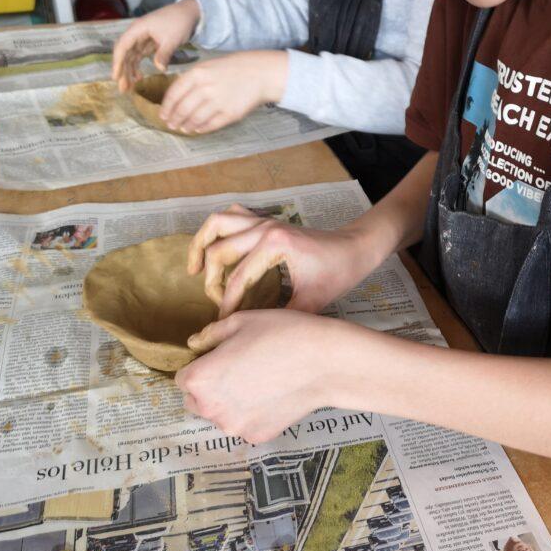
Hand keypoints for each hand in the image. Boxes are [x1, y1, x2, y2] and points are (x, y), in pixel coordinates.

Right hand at [112, 0, 200, 91]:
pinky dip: (137, 67)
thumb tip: (159, 69)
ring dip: (128, 71)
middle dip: (122, 71)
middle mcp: (137, 33)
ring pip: (131, 57)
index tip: (115, 77)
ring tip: (129, 87)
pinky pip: (139, 56)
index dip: (117, 62)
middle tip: (122, 88)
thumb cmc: (178, 22)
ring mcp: (142, 38)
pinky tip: (138, 78)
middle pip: (124, 53)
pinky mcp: (149, 43)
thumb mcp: (171, 39)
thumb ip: (163, 54)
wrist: (189, 13)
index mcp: (138, 29)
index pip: (122, 47)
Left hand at [159, 51, 287, 134]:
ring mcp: (218, 102)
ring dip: (186, 126)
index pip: (174, 94)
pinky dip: (202, 128)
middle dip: (174, 119)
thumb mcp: (208, 66)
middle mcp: (205, 88)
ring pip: (195, 119)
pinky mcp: (230, 113)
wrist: (259, 73)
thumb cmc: (232, 68)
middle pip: (182, 109)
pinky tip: (197, 129)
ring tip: (183, 128)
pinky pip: (211, 125)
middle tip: (171, 125)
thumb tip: (176, 98)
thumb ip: (191, 80)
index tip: (163, 115)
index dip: (166, 107)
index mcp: (197, 74)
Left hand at [175, 309, 355, 442]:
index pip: (182, 378)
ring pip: (220, 414)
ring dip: (229, 402)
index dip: (200, 365)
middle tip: (238, 369)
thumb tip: (195, 343)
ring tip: (258, 380)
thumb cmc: (282, 334)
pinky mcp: (256, 436)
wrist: (325, 362)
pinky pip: (244, 424)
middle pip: (195, 401)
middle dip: (209, 387)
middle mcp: (210, 409)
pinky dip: (252, 413)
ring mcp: (234, 427)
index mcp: (199, 379)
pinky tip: (272, 394)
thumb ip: (210, 334)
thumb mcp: (241, 321)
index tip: (221, 356)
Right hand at [187, 203, 377, 316]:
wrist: (355, 247)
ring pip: (218, 223)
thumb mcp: (312, 302)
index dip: (227, 304)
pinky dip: (218, 229)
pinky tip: (216, 249)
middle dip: (211, 280)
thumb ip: (281, 317)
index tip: (222, 323)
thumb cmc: (338, 272)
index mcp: (275, 244)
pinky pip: (233, 215)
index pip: (238, 278)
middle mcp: (265, 227)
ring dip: (201, 244)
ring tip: (194, 270)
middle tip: (216, 302)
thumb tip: (254, 334)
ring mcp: (264, 219)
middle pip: (219, 250)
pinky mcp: (266, 219)